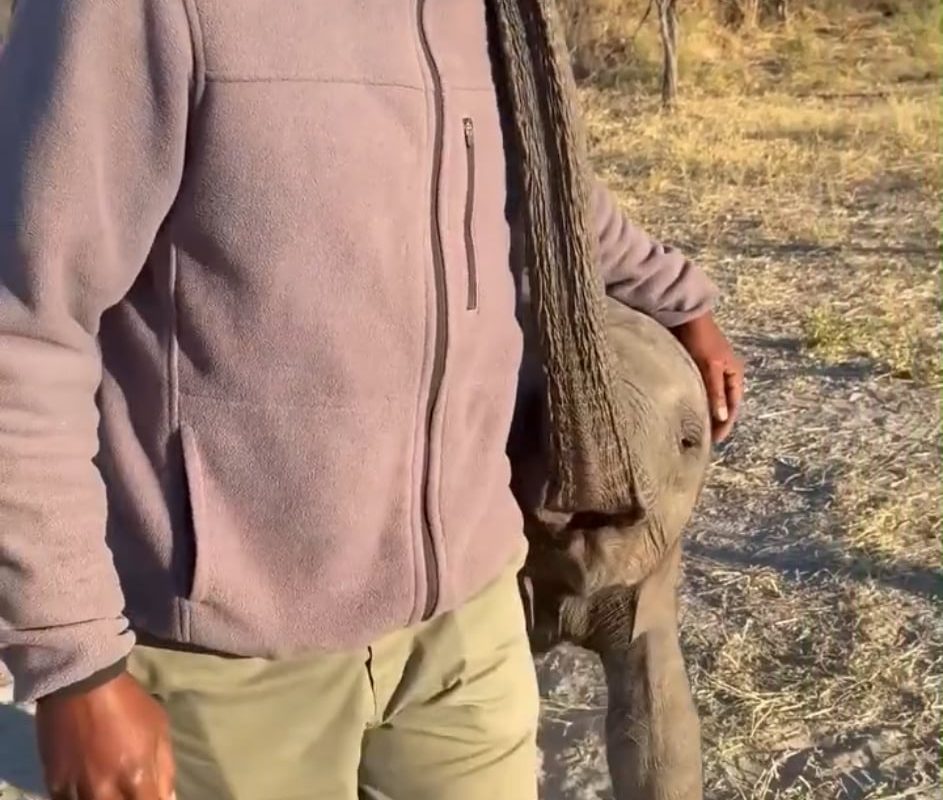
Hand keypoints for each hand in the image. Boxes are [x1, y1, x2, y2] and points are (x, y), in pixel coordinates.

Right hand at [36, 671, 174, 799]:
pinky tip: (89, 788)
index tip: (152, 795)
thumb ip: (165, 769)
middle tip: (130, 788)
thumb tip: (169, 798)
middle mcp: (106, 792)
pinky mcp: (54, 786)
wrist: (82, 684)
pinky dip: (81, 799)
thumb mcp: (159, 729)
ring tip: (110, 786)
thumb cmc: (128, 703)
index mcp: (137, 778)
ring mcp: (77, 792)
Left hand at [671, 313, 743, 441]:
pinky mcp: (694, 368)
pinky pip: (697, 390)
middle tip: (702, 440)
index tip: (714, 441)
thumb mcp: (710, 366)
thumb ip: (715, 391)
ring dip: (704, 412)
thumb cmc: (700, 339)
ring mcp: (709, 371)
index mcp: (734, 373)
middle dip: (715, 421)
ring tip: (692, 430)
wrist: (684, 315)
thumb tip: (721, 418)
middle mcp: (724, 374)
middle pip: (722, 403)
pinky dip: (694, 401)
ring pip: (709, 398)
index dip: (725, 424)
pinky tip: (683, 411)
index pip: (733, 405)